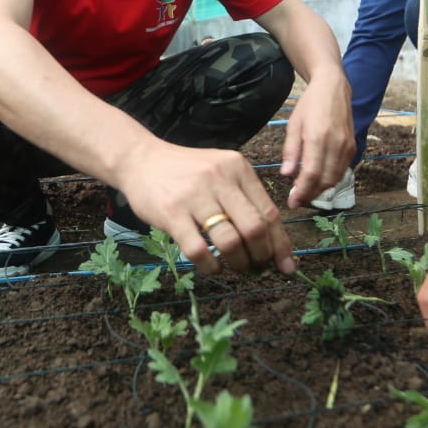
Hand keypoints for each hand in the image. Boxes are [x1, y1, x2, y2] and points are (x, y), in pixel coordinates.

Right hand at [117, 142, 295, 276]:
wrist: (140, 159)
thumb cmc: (186, 172)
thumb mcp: (220, 172)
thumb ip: (244, 199)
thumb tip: (271, 242)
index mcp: (238, 168)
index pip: (269, 212)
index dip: (281, 244)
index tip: (286, 266)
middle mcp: (219, 178)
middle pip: (255, 228)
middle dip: (261, 256)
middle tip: (257, 267)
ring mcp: (194, 195)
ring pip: (230, 241)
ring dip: (238, 263)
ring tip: (236, 267)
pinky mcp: (171, 213)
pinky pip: (198, 250)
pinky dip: (210, 266)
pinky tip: (213, 267)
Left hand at [279, 72, 353, 207]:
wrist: (333, 87)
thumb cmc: (309, 105)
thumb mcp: (293, 125)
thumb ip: (291, 151)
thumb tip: (287, 174)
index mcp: (318, 137)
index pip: (311, 174)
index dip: (302, 192)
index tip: (292, 202)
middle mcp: (336, 143)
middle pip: (325, 180)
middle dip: (310, 194)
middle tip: (297, 200)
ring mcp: (347, 146)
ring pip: (335, 178)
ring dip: (321, 190)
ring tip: (306, 193)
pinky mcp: (353, 147)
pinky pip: (342, 170)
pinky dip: (330, 179)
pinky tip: (318, 180)